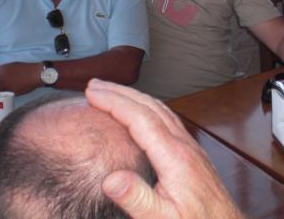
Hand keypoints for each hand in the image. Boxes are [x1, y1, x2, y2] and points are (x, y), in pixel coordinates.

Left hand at [0, 62, 41, 94]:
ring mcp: (5, 84)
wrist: (36, 74)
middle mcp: (1, 76)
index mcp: (1, 69)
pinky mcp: (11, 90)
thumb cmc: (27, 69)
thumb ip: (4, 71)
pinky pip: (3, 95)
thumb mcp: (13, 66)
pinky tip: (3, 98)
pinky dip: (2, 97)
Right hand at [85, 79, 244, 218]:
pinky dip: (148, 107)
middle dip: (120, 92)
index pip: (140, 119)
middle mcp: (183, 145)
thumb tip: (111, 180)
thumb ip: (137, 199)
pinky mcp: (192, 151)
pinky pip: (167, 118)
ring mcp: (189, 146)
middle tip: (94, 85)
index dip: (114, 102)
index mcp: (174, 157)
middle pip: (150, 107)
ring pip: (160, 110)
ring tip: (111, 92)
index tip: (92, 93)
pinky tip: (140, 111)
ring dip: (134, 97)